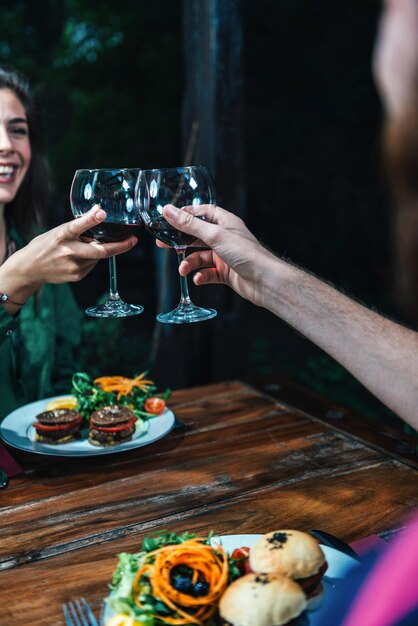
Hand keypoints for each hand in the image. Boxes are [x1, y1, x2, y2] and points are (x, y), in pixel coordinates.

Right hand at [0, 208, 137, 307]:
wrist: (29, 269)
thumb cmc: (45, 246)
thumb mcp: (57, 232)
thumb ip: (77, 227)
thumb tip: (99, 215)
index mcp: (60, 236)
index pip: (76, 226)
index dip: (90, 219)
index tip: (102, 212)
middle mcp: (68, 252)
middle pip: (99, 251)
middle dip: (119, 247)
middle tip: (133, 241)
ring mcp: (73, 266)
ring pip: (97, 257)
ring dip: (98, 250)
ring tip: (83, 247)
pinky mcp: (77, 276)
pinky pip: (92, 265)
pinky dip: (91, 259)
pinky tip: (78, 257)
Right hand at [158, 203, 277, 305]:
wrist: (264, 281)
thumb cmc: (246, 254)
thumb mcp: (214, 235)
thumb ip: (189, 225)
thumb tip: (168, 211)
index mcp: (225, 222)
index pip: (203, 212)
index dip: (187, 214)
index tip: (170, 218)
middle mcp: (225, 238)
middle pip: (197, 236)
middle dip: (180, 242)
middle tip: (163, 244)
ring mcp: (225, 256)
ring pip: (200, 257)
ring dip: (190, 263)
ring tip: (182, 270)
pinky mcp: (226, 272)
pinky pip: (207, 273)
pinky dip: (201, 276)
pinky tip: (198, 279)